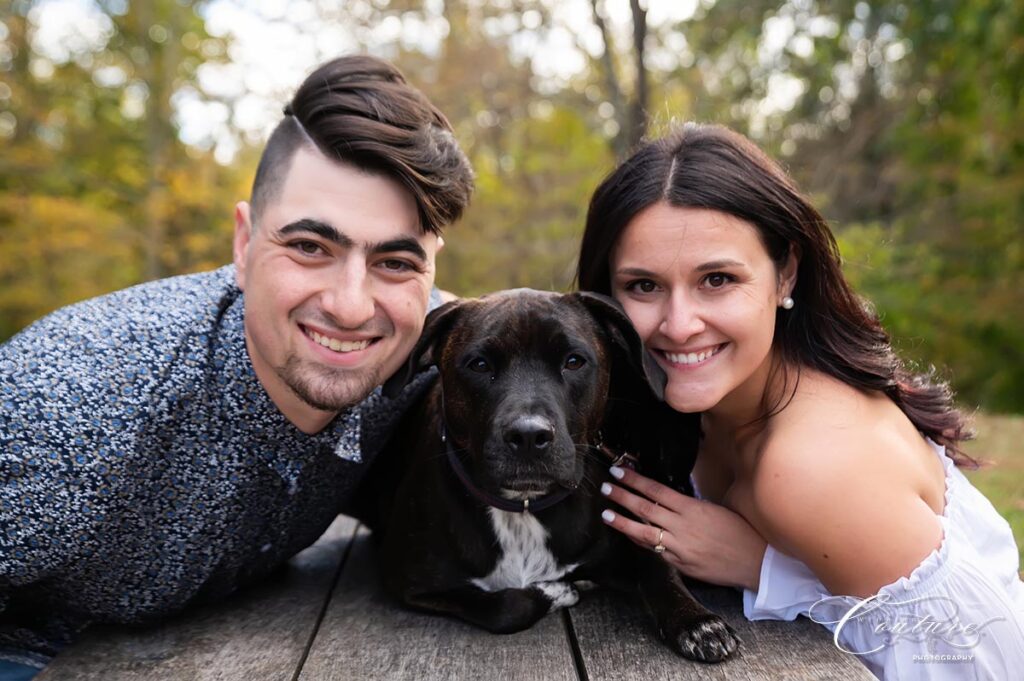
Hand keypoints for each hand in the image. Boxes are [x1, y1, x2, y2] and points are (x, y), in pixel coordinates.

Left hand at [600, 465, 767, 590]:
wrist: (758, 563)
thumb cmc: (742, 531)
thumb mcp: (717, 508)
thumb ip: (690, 504)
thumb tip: (667, 497)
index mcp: (693, 509)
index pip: (657, 490)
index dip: (635, 480)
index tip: (619, 471)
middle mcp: (684, 527)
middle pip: (646, 509)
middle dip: (623, 496)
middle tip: (605, 487)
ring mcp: (681, 548)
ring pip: (645, 533)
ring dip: (623, 522)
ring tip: (606, 514)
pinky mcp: (681, 564)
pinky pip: (656, 551)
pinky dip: (640, 541)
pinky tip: (627, 533)